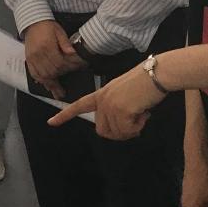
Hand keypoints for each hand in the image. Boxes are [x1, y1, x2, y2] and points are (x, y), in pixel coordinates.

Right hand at [23, 20, 84, 99]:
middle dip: (60, 80)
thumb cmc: (47, 26)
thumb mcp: (60, 32)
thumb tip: (73, 54)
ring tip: (58, 92)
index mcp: (47, 46)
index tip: (77, 71)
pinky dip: (41, 81)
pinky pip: (34, 73)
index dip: (69, 69)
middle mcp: (38, 53)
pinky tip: (47, 85)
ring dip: (51, 84)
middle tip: (66, 87)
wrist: (33, 22)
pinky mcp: (28, 59)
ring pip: (42, 75)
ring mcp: (32, 57)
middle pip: (51, 72)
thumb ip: (66, 44)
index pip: (60, 63)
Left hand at [48, 64, 164, 138]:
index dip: (64, 116)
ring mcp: (110, 106)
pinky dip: (139, 126)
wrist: (156, 73)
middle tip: (135, 120)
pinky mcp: (121, 111)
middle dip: (120, 131)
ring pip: (117, 133)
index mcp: (100, 94)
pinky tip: (144, 112)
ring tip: (140, 112)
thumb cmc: (144, 82)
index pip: (78, 106)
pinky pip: (129, 131)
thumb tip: (119, 128)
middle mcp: (102, 100)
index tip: (50, 122)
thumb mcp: (122, 93)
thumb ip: (114, 107)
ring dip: (131, 128)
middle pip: (103, 131)